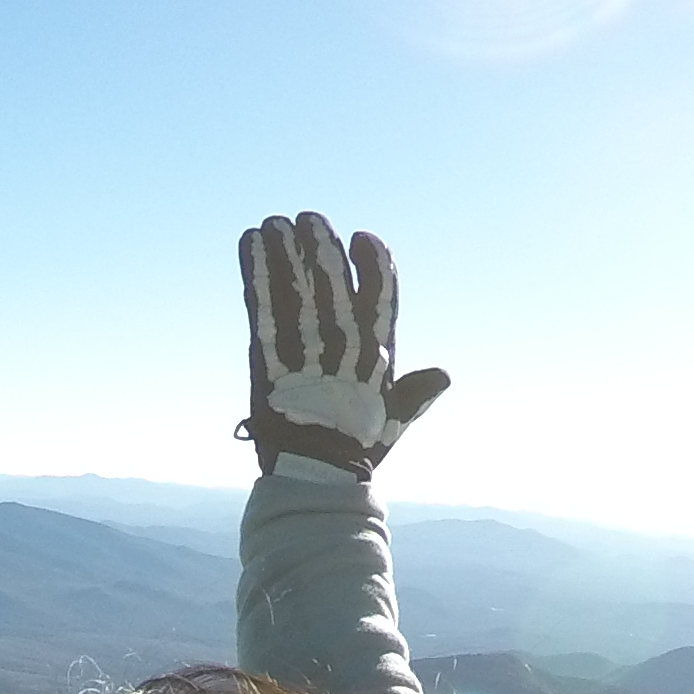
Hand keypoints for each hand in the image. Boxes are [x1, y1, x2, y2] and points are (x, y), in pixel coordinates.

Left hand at [239, 213, 449, 479]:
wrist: (315, 475)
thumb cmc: (355, 450)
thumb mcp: (393, 421)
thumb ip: (414, 393)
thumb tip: (443, 376)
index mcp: (376, 353)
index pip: (381, 295)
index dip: (373, 264)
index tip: (364, 238)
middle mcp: (343, 342)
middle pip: (334, 280)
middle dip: (321, 246)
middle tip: (309, 219)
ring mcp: (306, 346)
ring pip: (297, 284)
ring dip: (286, 251)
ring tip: (276, 223)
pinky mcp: (268, 354)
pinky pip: (263, 302)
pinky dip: (257, 270)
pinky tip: (250, 242)